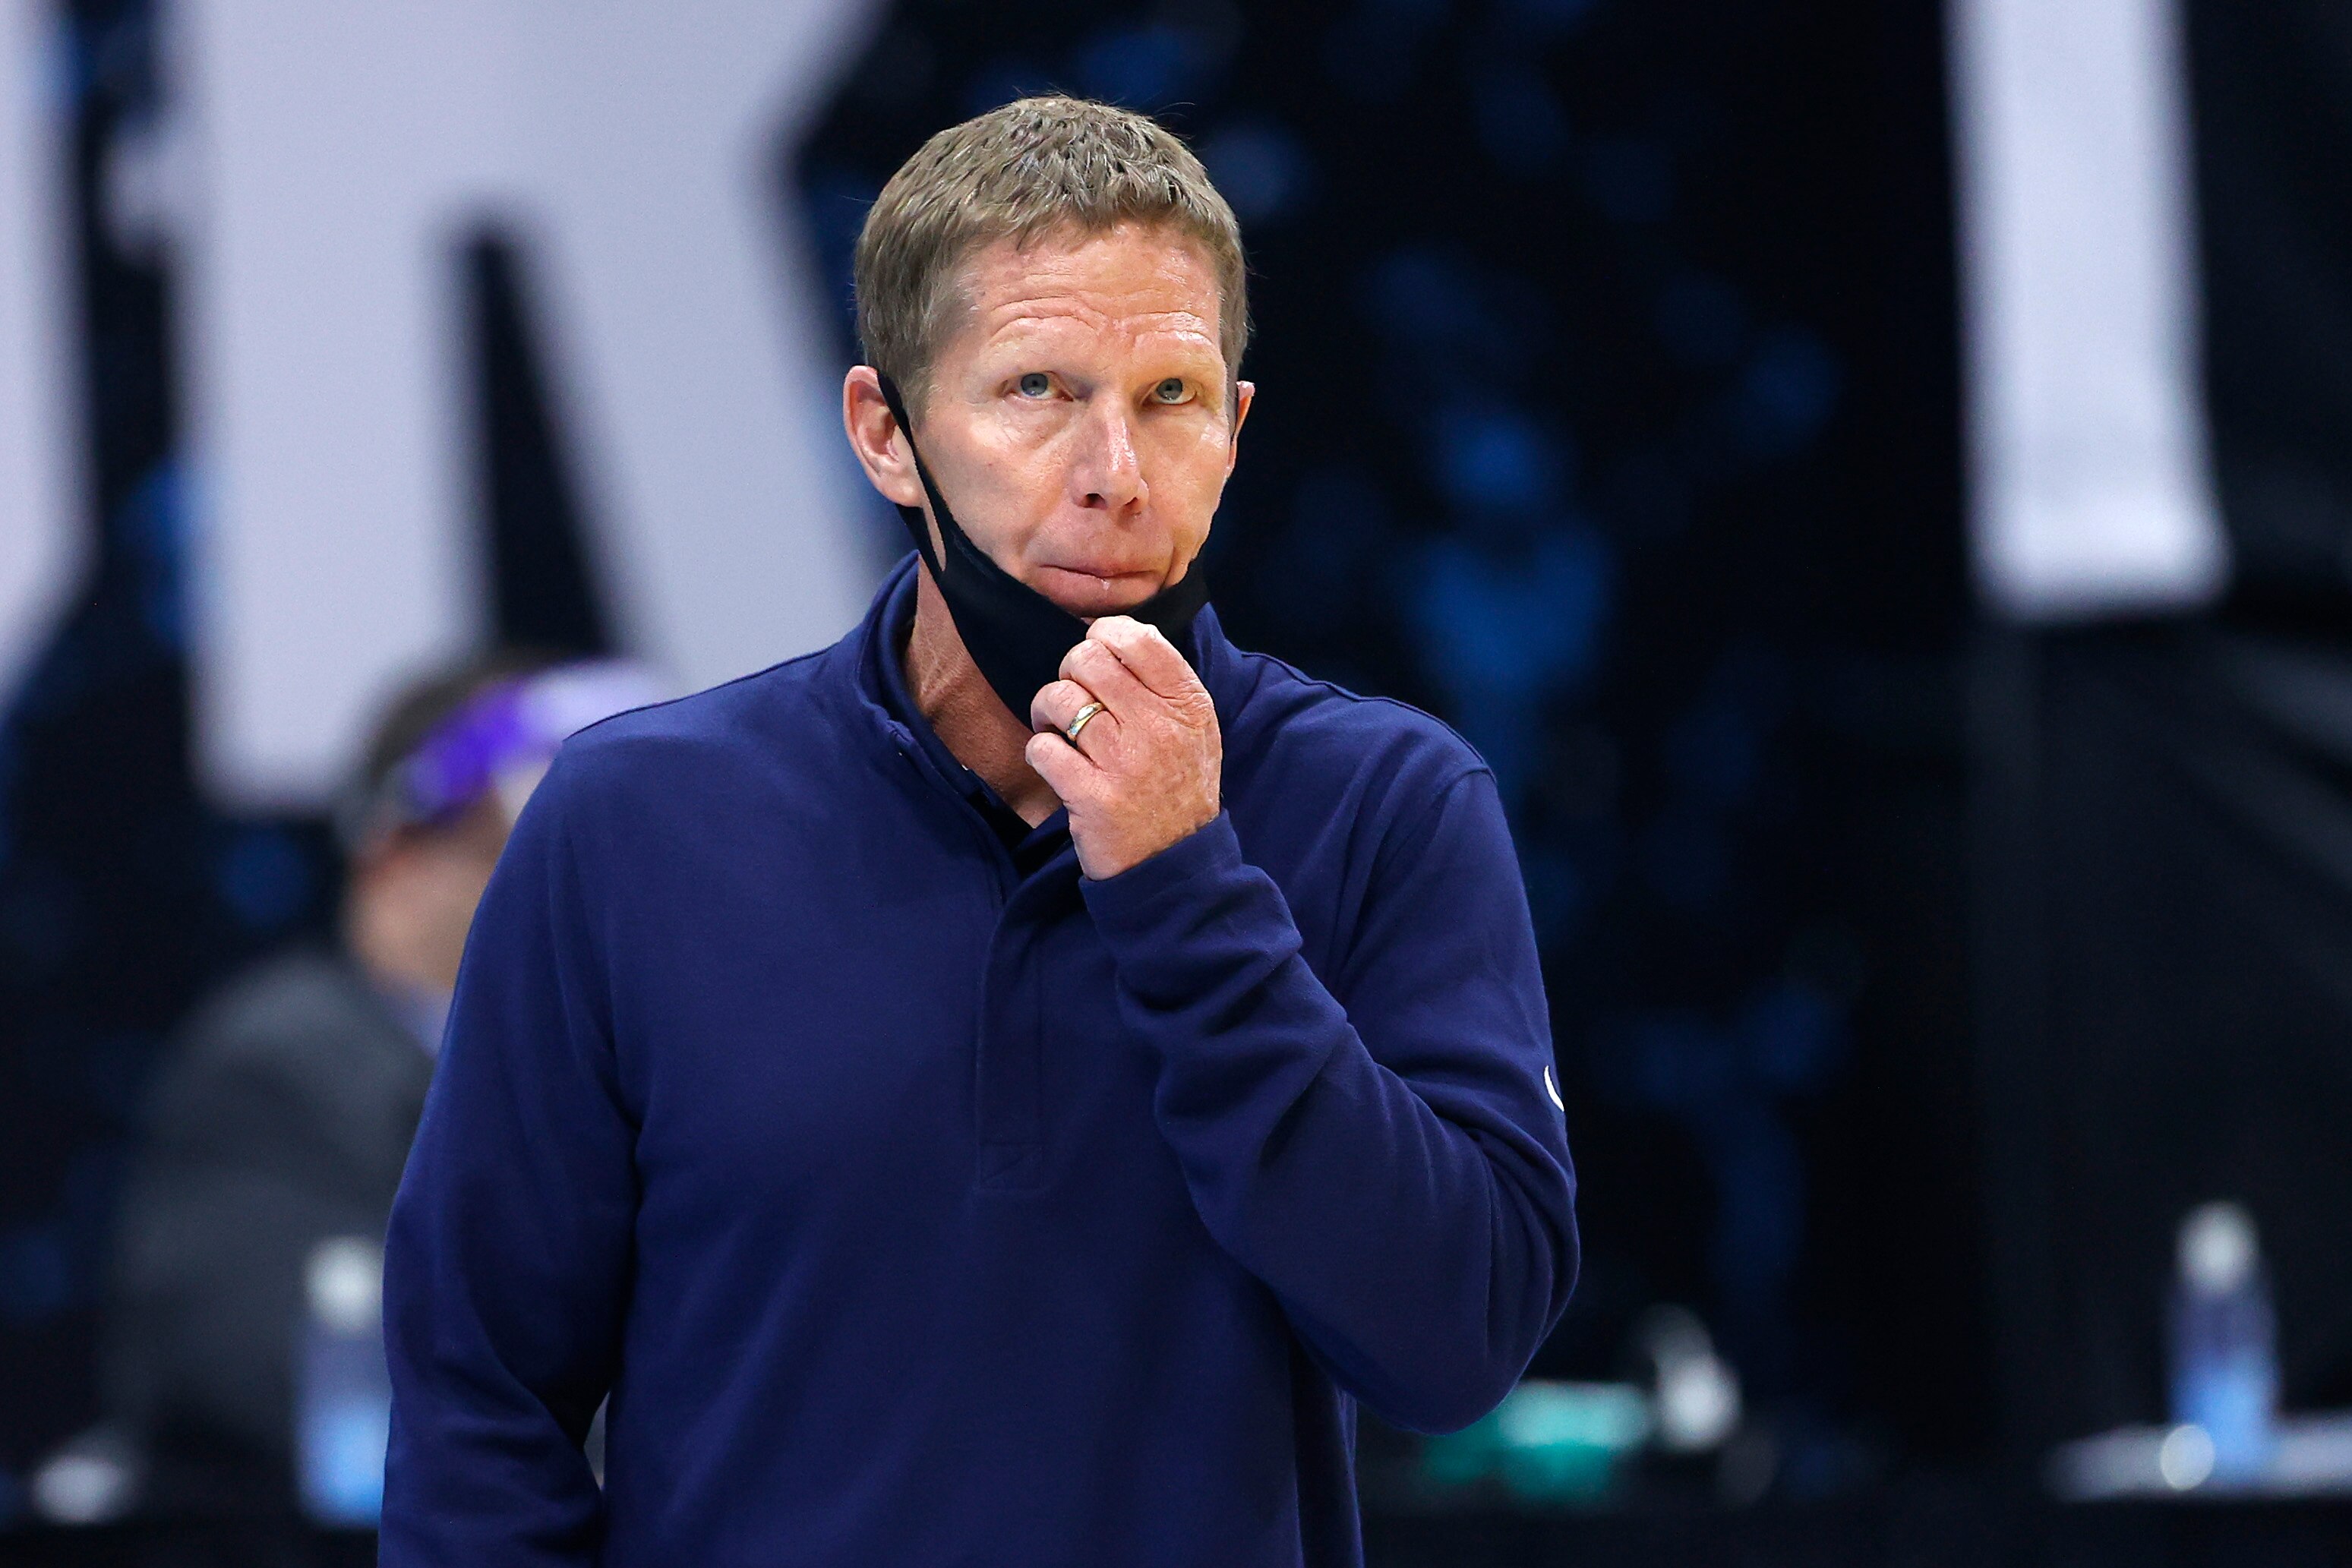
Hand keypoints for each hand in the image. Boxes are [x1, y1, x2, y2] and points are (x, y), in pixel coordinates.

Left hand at [1026, 617, 1221, 879]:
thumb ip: (1167, 684)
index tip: (1095, 654)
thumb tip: (1123, 634)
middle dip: (1069, 673)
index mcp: (1187, 705)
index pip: (1138, 639)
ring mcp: (1125, 762)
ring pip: (1060, 699)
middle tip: (1073, 697)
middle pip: (1088, 660)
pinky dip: (1041, 752)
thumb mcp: (1195, 732)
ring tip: (1057, 729)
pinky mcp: (1092, 796)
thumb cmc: (1177, 791)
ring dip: (1047, 710)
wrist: (1172, 865)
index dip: (1103, 635)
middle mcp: (1159, 728)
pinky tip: (1056, 763)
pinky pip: (1042, 747)